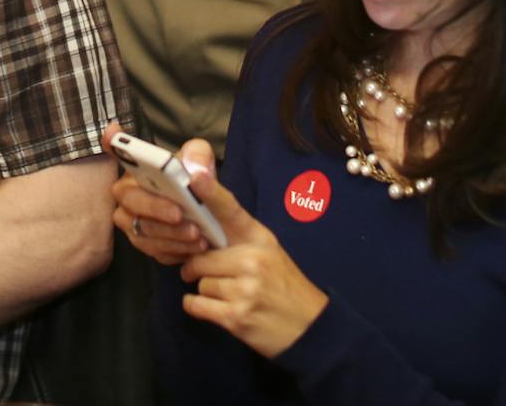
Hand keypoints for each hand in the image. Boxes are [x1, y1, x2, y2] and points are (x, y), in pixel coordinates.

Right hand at [103, 123, 214, 266]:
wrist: (218, 226)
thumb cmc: (203, 188)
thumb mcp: (206, 165)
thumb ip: (201, 159)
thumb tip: (193, 171)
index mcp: (141, 167)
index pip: (119, 151)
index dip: (112, 143)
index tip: (112, 133)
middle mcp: (129, 194)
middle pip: (129, 200)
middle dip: (154, 207)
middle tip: (180, 213)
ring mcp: (133, 222)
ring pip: (142, 231)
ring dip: (171, 233)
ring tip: (197, 234)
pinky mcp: (146, 246)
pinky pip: (154, 250)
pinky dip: (176, 248)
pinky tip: (195, 245)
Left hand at [177, 164, 328, 359]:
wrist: (310, 327)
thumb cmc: (283, 285)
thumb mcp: (269, 252)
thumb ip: (238, 239)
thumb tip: (198, 226)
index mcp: (259, 239)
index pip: (231, 211)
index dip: (212, 193)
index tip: (196, 177)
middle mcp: (252, 261)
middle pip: (201, 257)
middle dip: (199, 268)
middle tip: (213, 274)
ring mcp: (244, 289)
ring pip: (199, 283)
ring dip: (206, 291)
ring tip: (228, 295)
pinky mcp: (235, 317)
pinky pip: (195, 304)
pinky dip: (197, 306)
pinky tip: (215, 307)